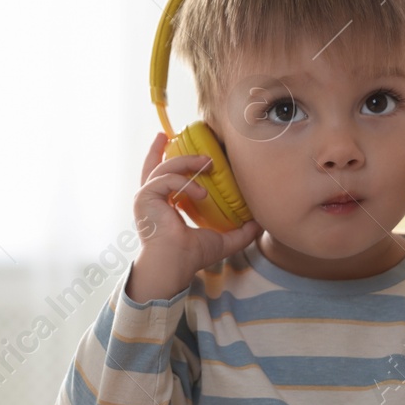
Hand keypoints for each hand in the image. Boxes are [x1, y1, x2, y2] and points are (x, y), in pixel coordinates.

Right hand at [129, 131, 261, 301]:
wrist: (175, 265)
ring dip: (187, 162)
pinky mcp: (145, 197)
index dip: (162, 155)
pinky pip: (166, 179)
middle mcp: (150, 199)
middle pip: (155, 164)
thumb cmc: (191, 256)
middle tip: (203, 151)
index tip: (169, 139)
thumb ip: (240, 232)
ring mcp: (145, 197)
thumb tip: (260, 225)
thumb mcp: (221, 240)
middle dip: (173, 151)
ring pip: (165, 167)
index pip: (160, 175)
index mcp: (161, 204)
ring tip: (208, 164)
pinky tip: (201, 193)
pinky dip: (185, 183)